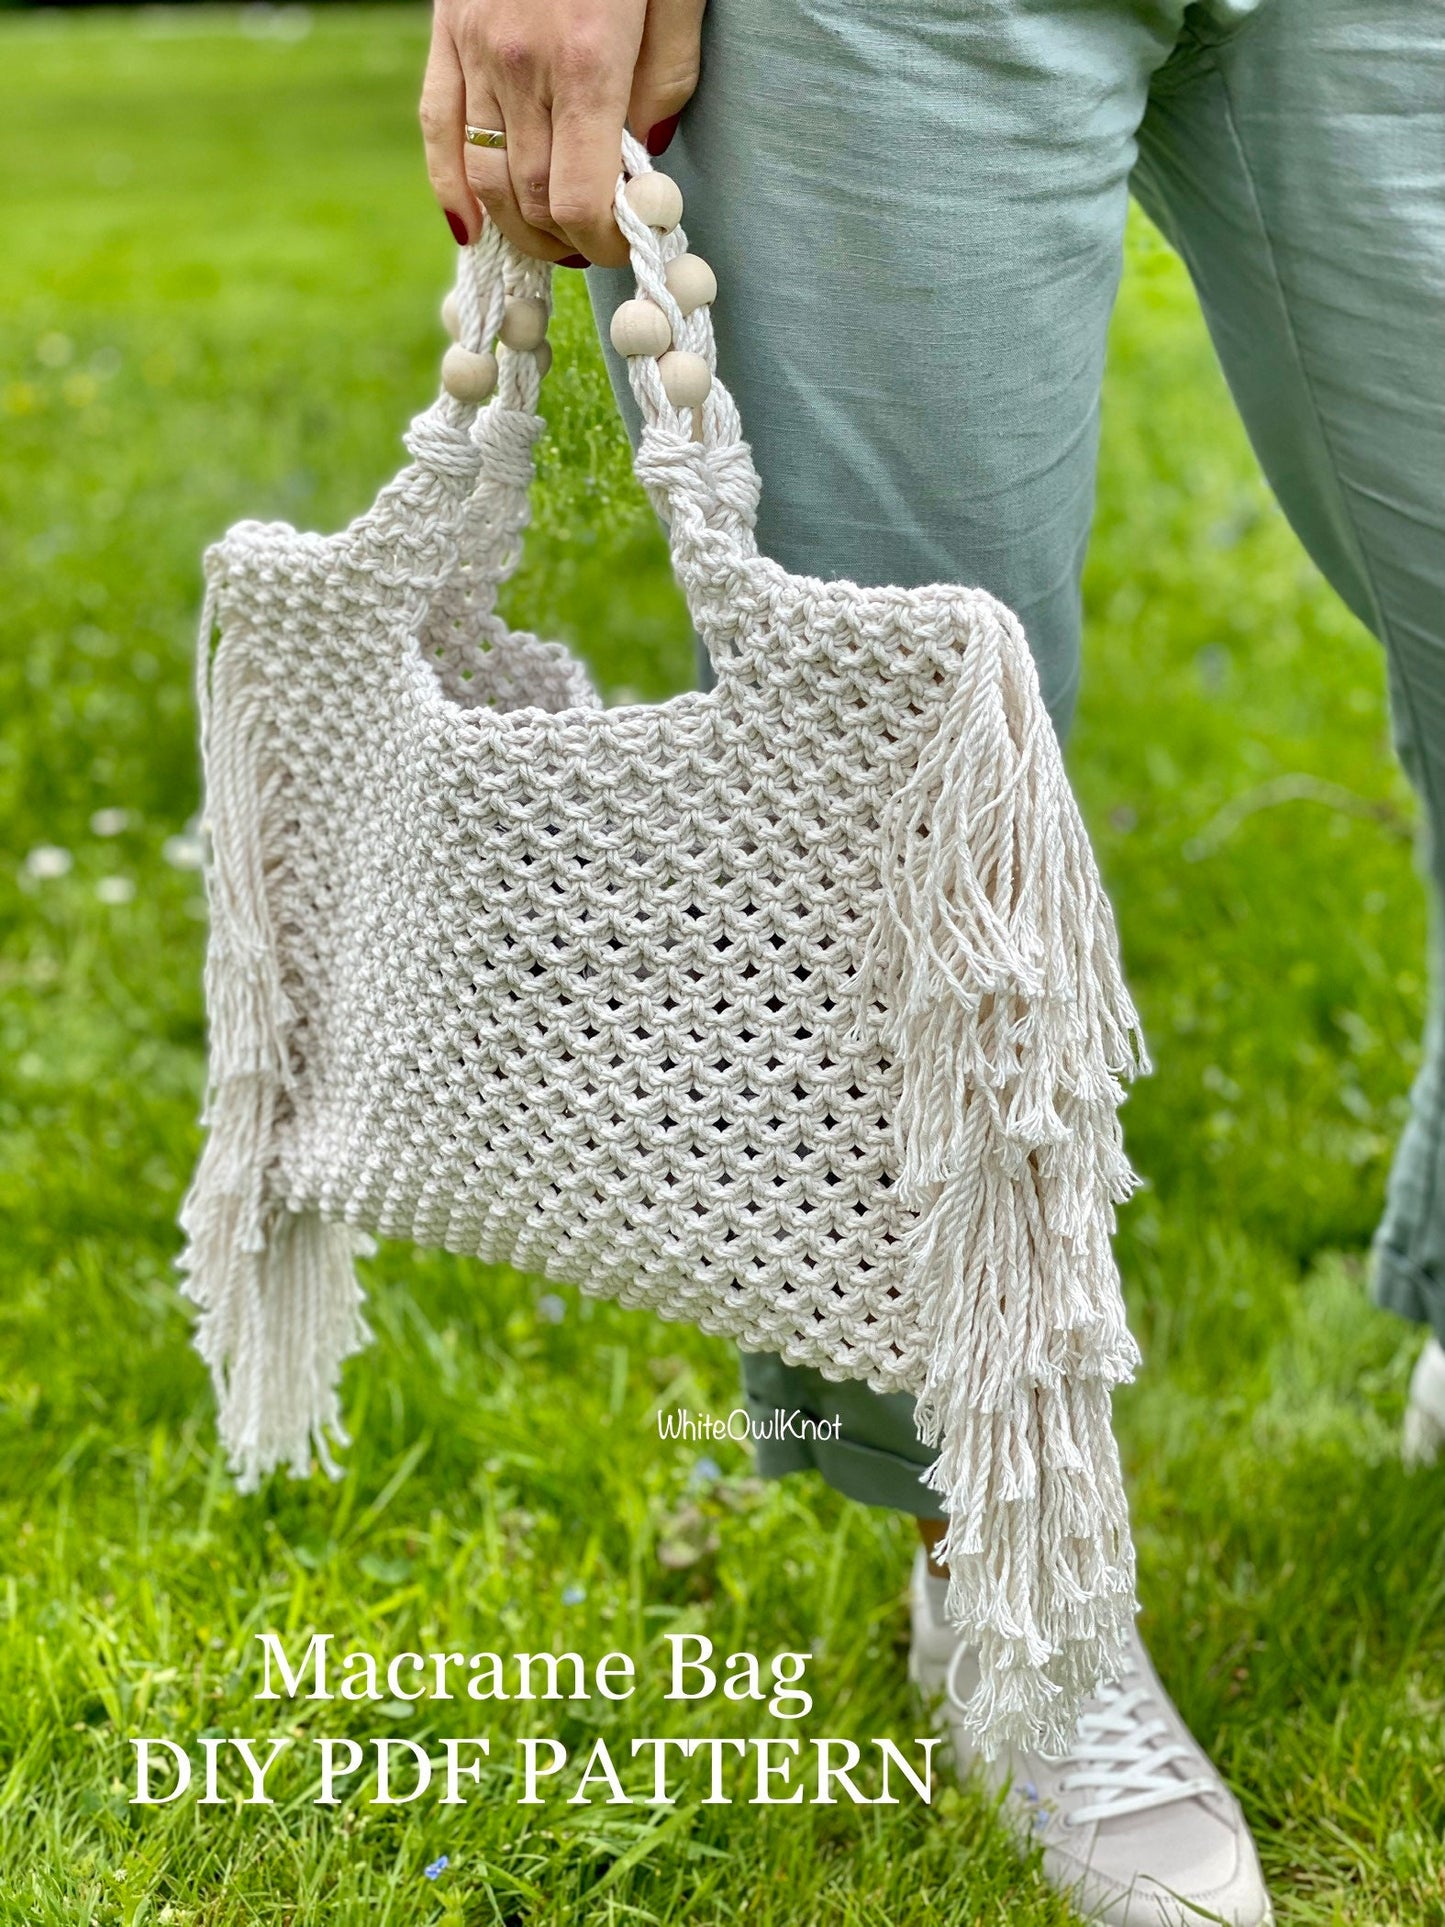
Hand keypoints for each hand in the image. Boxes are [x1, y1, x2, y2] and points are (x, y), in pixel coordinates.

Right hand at [421, 0, 705, 268]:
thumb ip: (665, 79)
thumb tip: (645, 157)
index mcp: (586, 58)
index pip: (578, 196)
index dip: (599, 242)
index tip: (621, 249)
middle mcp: (521, 61)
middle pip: (530, 194)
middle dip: (562, 238)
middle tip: (590, 248)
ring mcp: (473, 45)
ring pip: (483, 172)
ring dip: (515, 224)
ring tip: (547, 239)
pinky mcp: (447, 27)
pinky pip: (437, 124)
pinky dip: (450, 183)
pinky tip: (470, 226)